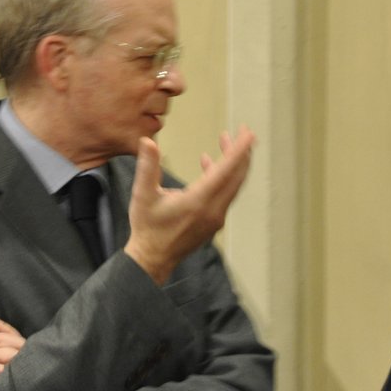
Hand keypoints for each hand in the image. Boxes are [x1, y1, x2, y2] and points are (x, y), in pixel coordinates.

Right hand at [123, 126, 254, 284]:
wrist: (152, 258)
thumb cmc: (147, 227)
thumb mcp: (142, 194)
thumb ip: (147, 166)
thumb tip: (147, 141)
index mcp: (198, 201)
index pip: (226, 170)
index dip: (239, 150)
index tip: (248, 133)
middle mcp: (213, 210)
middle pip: (237, 176)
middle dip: (241, 151)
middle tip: (242, 131)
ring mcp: (216, 217)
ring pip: (234, 185)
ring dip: (233, 163)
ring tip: (225, 141)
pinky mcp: (214, 221)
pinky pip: (226, 194)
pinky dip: (224, 176)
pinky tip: (208, 164)